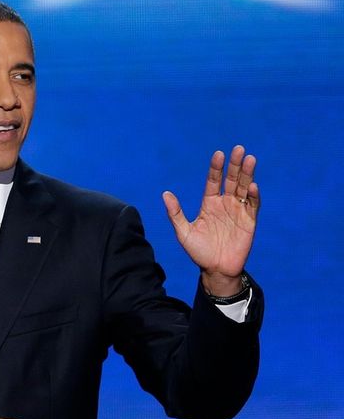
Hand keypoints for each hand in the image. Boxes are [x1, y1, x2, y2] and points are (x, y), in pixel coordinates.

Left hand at [162, 146, 259, 295]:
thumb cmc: (198, 251)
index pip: (214, 181)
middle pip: (231, 180)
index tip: (219, 154)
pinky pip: (252, 206)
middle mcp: (225, 204)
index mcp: (209, 203)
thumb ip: (176, 213)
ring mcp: (238, 211)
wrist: (215, 270)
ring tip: (250, 159)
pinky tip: (253, 186)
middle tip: (239, 149)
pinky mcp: (249, 222)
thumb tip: (165, 193)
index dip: (216, 168)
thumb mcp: (183, 232)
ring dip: (247, 175)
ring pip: (244, 189)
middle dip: (235, 165)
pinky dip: (253, 196)